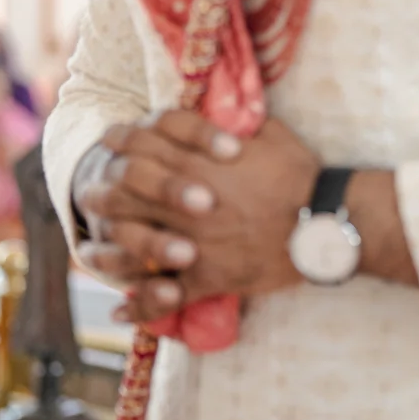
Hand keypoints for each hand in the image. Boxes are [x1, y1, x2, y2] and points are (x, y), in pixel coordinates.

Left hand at [73, 111, 319, 324]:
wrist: (327, 220)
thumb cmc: (302, 174)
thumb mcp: (270, 133)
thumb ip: (238, 120)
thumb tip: (224, 108)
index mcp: (200, 163)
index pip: (143, 145)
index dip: (120, 141)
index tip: (109, 142)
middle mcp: (188, 202)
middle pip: (125, 193)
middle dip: (100, 192)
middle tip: (90, 194)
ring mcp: (195, 242)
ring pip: (134, 244)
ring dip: (107, 249)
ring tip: (90, 252)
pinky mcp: (209, 277)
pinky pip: (166, 296)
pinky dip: (141, 306)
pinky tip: (120, 311)